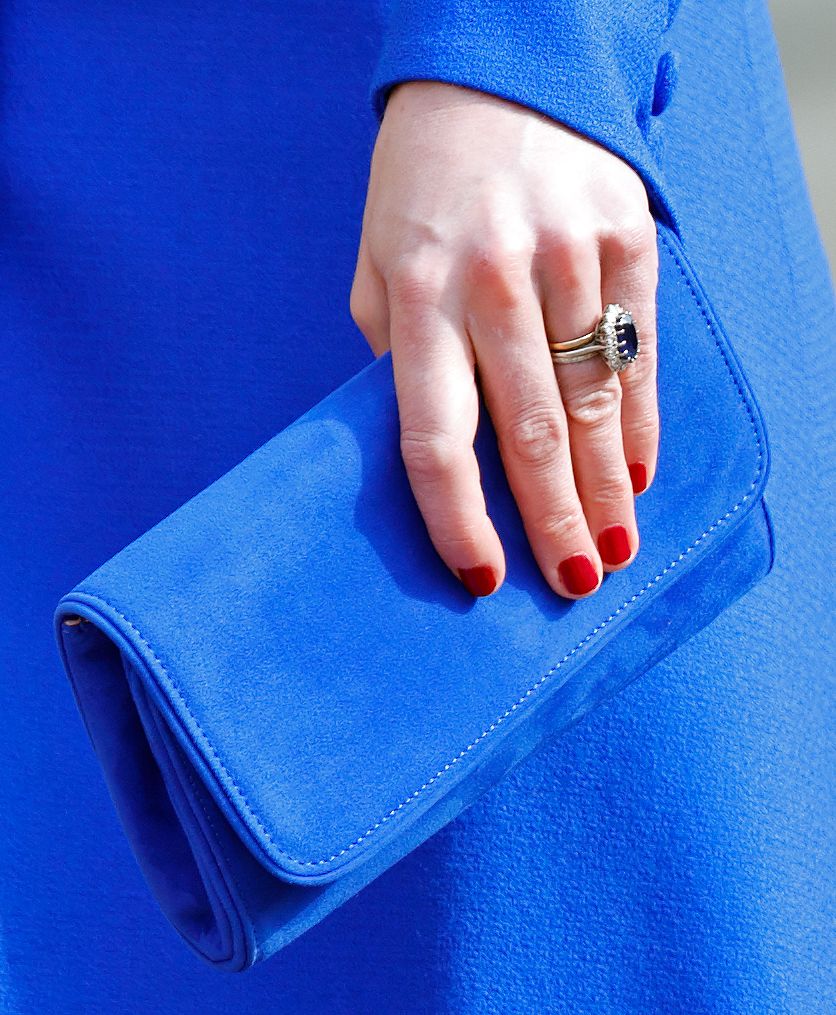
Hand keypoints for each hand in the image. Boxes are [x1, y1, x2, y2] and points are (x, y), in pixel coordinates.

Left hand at [350, 81, 658, 598]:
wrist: (492, 78)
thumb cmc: (419, 193)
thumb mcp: (377, 267)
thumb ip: (393, 356)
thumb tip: (429, 448)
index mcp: (418, 297)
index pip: (435, 437)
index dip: (457, 518)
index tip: (481, 576)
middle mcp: (494, 281)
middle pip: (529, 433)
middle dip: (553, 522)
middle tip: (573, 585)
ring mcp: (567, 256)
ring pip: (593, 403)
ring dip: (606, 489)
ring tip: (616, 550)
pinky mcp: (624, 236)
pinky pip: (638, 351)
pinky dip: (639, 421)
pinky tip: (638, 474)